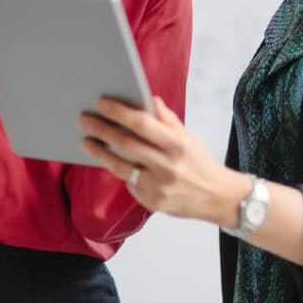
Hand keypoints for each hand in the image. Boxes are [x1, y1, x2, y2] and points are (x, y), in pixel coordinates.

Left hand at [79, 96, 249, 225]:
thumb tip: (150, 99)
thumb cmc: (201, 164)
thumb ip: (168, 120)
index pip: (142, 124)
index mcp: (177, 145)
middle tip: (84, 120)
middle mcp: (167, 166)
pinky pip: (129, 183)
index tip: (101, 103)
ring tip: (86, 141)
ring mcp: (157, 186)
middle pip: (126, 144)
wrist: (218, 198)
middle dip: (101, 130)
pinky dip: (119, 170)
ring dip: (100, 152)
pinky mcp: (151, 202)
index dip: (119, 112)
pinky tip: (109, 161)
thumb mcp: (189, 139)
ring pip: (121, 167)